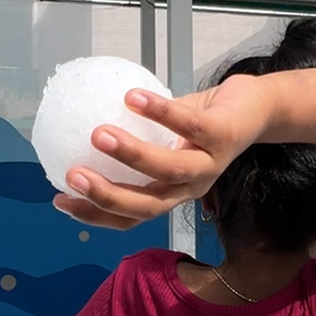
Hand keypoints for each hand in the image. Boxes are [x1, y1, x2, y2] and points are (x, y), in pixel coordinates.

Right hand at [52, 74, 274, 229]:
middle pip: (148, 206)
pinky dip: (159, 112)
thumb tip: (80, 131)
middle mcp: (190, 186)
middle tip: (73, 176)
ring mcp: (209, 164)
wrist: (255, 107)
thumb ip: (133, 140)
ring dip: (131, 155)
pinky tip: (132, 98)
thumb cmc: (204, 123)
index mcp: (171, 192)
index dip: (96, 215)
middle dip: (108, 196)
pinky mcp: (223, 135)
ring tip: (98, 135)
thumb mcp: (164, 137)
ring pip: (169, 170)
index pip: (131, 217)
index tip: (60, 200)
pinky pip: (188, 125)